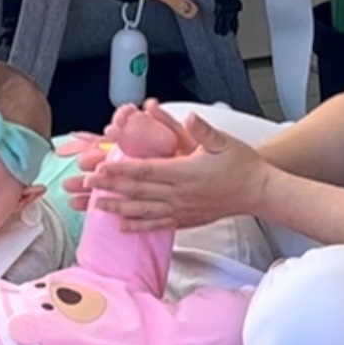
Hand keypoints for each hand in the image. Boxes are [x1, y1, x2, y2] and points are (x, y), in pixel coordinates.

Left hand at [88, 112, 267, 231]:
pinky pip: (158, 224)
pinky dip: (139, 226)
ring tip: (96, 207)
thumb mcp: (222, 141)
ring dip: (118, 209)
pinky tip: (123, 227)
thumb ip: (202, 130)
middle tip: (85, 187)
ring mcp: (182, 209)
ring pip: (143, 210)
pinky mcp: (187, 220)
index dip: (119, 171)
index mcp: (184, 173)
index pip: (144, 171)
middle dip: (110, 189)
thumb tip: (189, 117)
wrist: (257, 191)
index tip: (99, 169)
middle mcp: (180, 194)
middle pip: (137, 192)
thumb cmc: (241, 164)